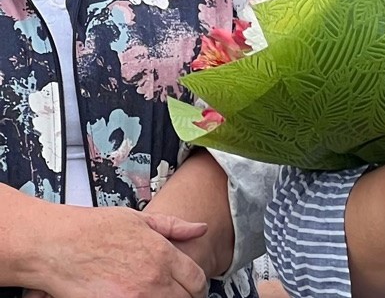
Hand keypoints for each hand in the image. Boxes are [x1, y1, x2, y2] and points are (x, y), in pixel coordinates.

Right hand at [25, 208, 207, 297]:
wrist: (57, 245)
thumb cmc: (93, 229)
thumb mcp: (139, 219)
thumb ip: (174, 226)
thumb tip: (200, 228)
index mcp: (163, 255)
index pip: (197, 280)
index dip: (199, 287)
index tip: (195, 289)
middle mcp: (153, 279)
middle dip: (185, 297)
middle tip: (179, 294)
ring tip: (159, 295)